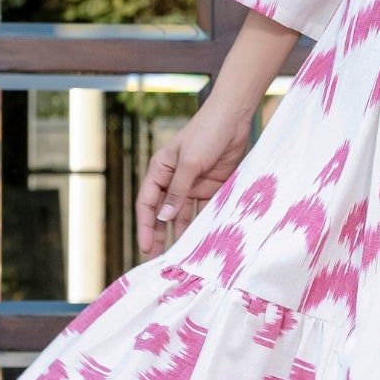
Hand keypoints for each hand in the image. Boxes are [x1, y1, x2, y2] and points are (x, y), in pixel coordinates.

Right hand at [135, 97, 253, 255]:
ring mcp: (193, 184)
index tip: (146, 247)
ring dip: (182, 233)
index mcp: (160, 171)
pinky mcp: (212, 186)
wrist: (233, 119)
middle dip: (161, 235)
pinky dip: (203, 223)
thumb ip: (178, 192)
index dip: (145, 226)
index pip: (147, 204)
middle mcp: (174, 180)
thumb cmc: (206, 133)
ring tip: (182, 256)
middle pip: (164, 213)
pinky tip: (203, 240)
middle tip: (159, 260)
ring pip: (184, 215)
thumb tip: (163, 218)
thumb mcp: (189, 163)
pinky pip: (205, 209)